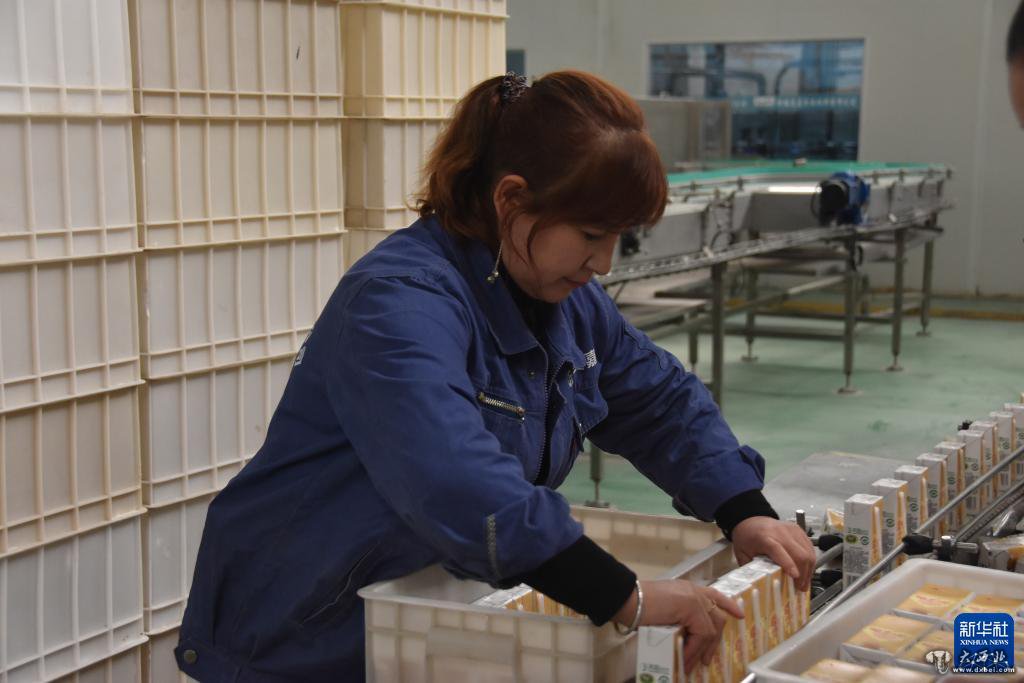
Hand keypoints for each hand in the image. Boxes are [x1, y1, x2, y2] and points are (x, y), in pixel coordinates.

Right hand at [613, 579, 743, 673]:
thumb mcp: (665, 609)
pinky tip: (685, 659)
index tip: (739, 614)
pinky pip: (701, 635)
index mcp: (689, 589)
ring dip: (702, 650)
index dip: (729, 605)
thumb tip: (685, 637)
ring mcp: (695, 598)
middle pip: (717, 617)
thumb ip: (679, 617)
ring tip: (692, 664)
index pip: (715, 595)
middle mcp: (695, 591)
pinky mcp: (692, 607)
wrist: (629, 600)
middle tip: (707, 659)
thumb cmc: (639, 605)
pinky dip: (694, 650)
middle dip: (714, 642)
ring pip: (710, 629)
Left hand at [731, 516, 815, 590]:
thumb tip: (758, 585)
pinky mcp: (799, 530)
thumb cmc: (747, 536)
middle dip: (803, 574)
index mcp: (764, 537)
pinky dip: (810, 561)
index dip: (789, 564)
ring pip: (808, 552)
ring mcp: (792, 530)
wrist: (751, 520)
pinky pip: (810, 548)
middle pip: (799, 554)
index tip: (795, 577)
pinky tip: (806, 570)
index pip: (778, 550)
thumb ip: (750, 569)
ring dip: (809, 570)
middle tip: (800, 588)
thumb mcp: (742, 553)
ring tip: (804, 582)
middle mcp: (780, 532)